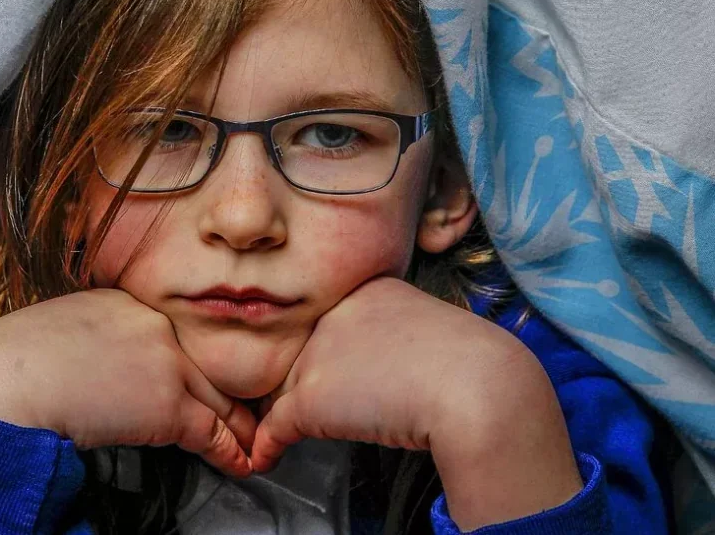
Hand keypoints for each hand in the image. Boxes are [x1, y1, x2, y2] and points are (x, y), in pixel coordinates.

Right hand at [0, 289, 255, 476]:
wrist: (1, 380)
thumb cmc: (10, 364)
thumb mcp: (56, 333)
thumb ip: (89, 343)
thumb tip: (96, 371)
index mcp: (122, 302)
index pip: (170, 336)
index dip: (190, 363)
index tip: (198, 381)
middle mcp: (151, 323)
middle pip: (202, 363)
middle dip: (227, 392)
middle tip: (246, 414)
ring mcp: (163, 359)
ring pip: (214, 398)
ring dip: (237, 426)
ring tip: (251, 444)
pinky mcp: (166, 402)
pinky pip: (209, 431)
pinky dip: (228, 452)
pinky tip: (238, 463)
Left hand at [250, 276, 582, 529]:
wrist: (479, 389)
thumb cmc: (471, 368)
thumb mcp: (428, 331)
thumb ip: (391, 338)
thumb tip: (373, 372)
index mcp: (366, 289)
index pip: (327, 321)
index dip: (329, 352)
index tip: (342, 374)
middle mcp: (333, 314)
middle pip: (302, 350)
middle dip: (308, 380)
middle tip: (321, 405)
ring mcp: (317, 354)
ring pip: (286, 386)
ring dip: (288, 411)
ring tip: (287, 432)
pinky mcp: (310, 399)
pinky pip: (276, 426)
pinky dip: (269, 445)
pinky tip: (267, 457)